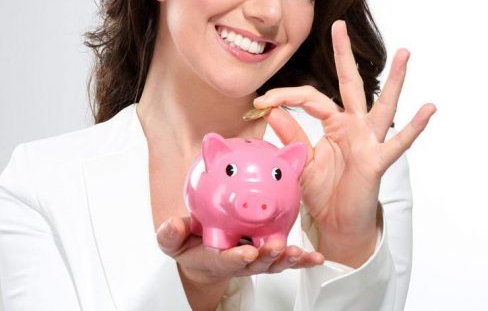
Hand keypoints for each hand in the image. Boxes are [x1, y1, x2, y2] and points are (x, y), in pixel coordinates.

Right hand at [156, 216, 323, 309]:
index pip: (227, 259)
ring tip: (299, 253)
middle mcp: (241, 262)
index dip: (236, 258)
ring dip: (287, 259)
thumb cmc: (192, 246)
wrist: (204, 255)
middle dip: (268, 256)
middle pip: (257, 263)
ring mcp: (256, 260)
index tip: (245, 253)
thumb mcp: (174, 241)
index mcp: (218, 258)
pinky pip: (287, 259)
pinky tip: (315, 257)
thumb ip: (171, 234)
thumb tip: (173, 223)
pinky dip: (303, 260)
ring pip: (274, 262)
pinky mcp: (268, 255)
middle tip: (277, 247)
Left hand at [254, 20, 435, 265]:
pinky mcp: (377, 160)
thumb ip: (290, 135)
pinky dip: (414, 126)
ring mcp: (368, 141)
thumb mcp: (301, 160)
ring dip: (394, 80)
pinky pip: (398, 142)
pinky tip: (429, 108)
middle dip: (343, 55)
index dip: (284, 97)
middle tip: (339, 25)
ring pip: (382, 105)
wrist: (336, 223)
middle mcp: (353, 126)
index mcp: (332, 124)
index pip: (309, 98)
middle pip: (349, 84)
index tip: (260, 102)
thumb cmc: (323, 191)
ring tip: (405, 53)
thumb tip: (270, 112)